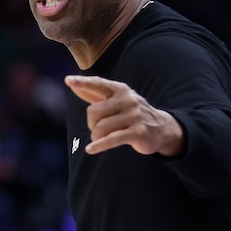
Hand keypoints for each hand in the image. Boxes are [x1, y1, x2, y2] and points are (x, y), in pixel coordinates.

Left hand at [65, 75, 183, 156]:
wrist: (162, 128)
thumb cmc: (132, 113)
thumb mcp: (116, 100)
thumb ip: (94, 94)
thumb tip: (72, 84)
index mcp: (120, 90)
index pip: (98, 84)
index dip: (82, 82)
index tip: (68, 80)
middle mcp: (127, 100)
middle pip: (93, 112)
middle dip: (91, 124)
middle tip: (97, 129)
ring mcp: (134, 116)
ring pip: (101, 128)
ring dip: (96, 137)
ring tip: (100, 139)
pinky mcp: (137, 132)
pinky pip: (112, 139)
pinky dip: (99, 145)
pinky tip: (90, 149)